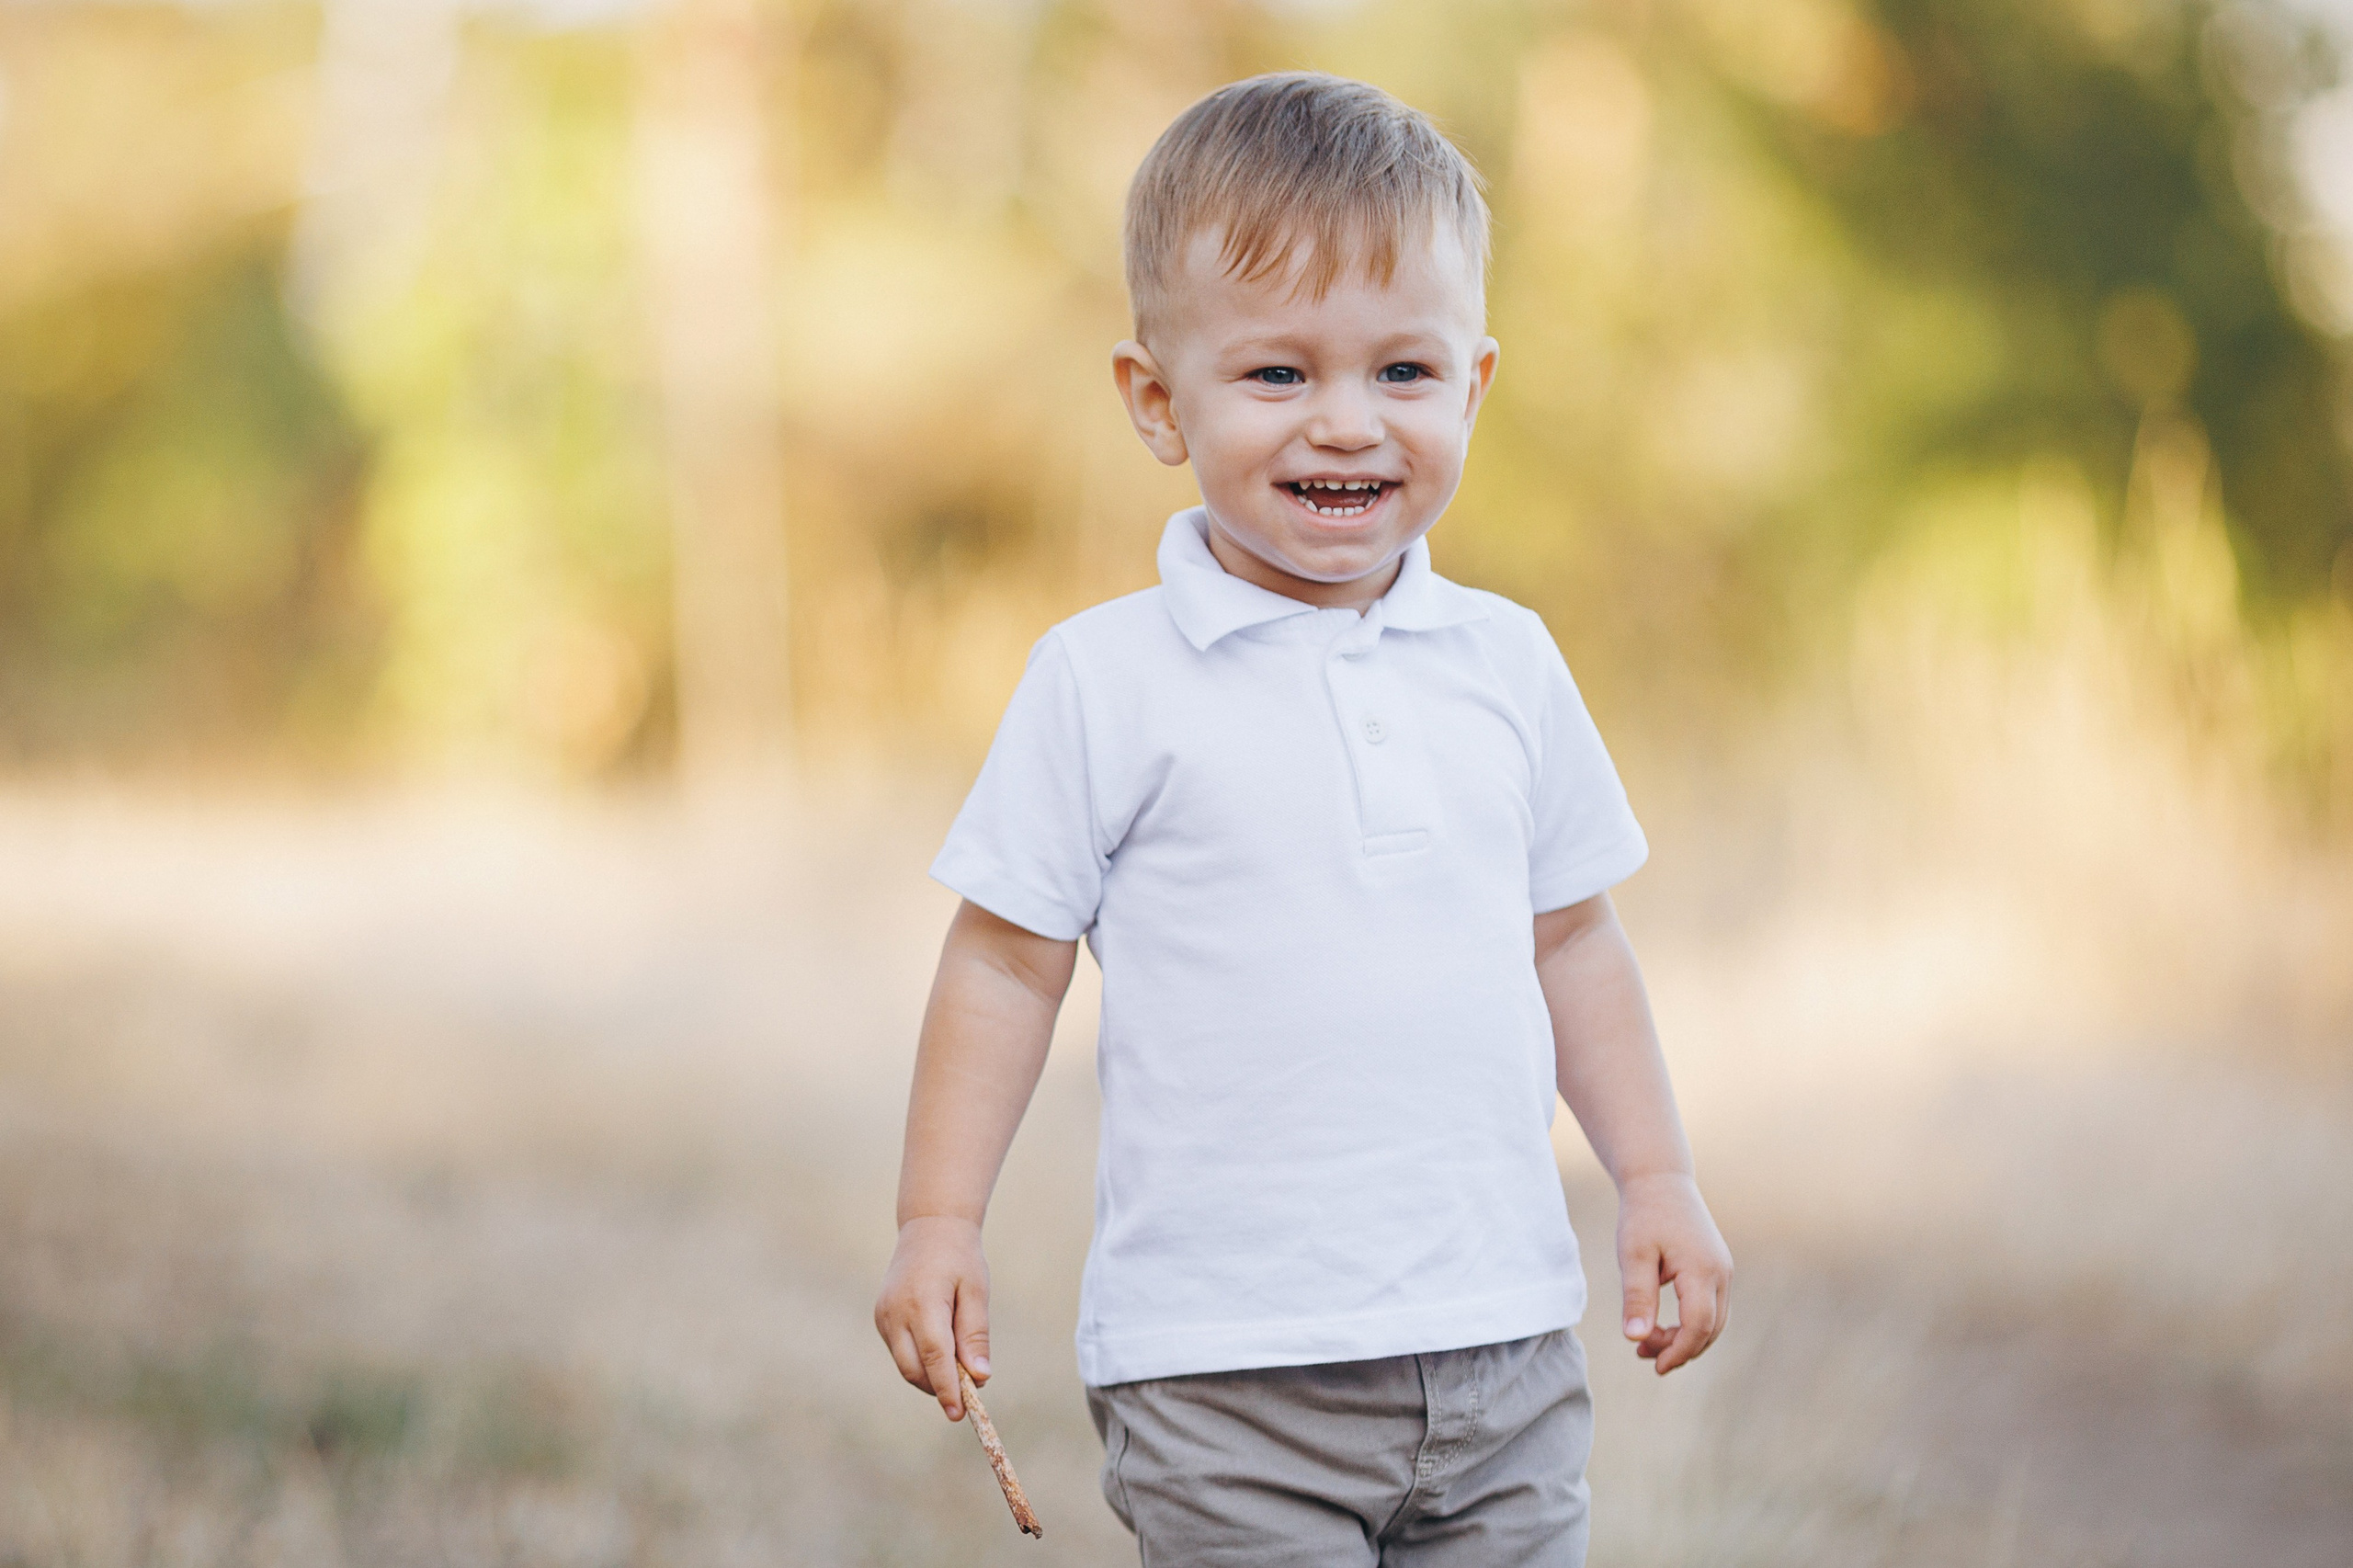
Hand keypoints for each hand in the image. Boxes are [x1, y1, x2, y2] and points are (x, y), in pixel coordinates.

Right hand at [875, 1215, 991, 1419]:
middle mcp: (895, 1312)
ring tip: (958, 1366)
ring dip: (930, 1375)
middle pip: (914, 1369)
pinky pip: (899, 1351)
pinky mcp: (880, 1317)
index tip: (960, 1414)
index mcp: (922, 1303)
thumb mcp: (976, 1292)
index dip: (947, 1388)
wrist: (929, 1227)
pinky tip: (940, 1350)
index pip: (934, 1357)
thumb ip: (975, 1334)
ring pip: (905, 1364)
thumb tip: (980, 1377)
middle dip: (939, 1387)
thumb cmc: (959, 1258)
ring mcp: (883, 1315)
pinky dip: (919, 1360)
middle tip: (967, 1393)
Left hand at [1615, 1172, 1731, 1374]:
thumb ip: (1637, 1297)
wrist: (1660, 1182)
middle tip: (1642, 1352)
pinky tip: (1662, 1327)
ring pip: (1713, 1322)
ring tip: (1646, 1343)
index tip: (1655, 1365)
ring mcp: (1723, 1271)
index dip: (1679, 1351)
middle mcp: (1721, 1273)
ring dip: (1685, 1339)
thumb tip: (1634, 1338)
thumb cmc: (1644, 1216)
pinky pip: (1710, 1308)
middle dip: (1679, 1349)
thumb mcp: (1633, 1256)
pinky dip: (1690, 1325)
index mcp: (1702, 1270)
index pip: (1699, 1326)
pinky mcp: (1717, 1270)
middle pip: (1710, 1329)